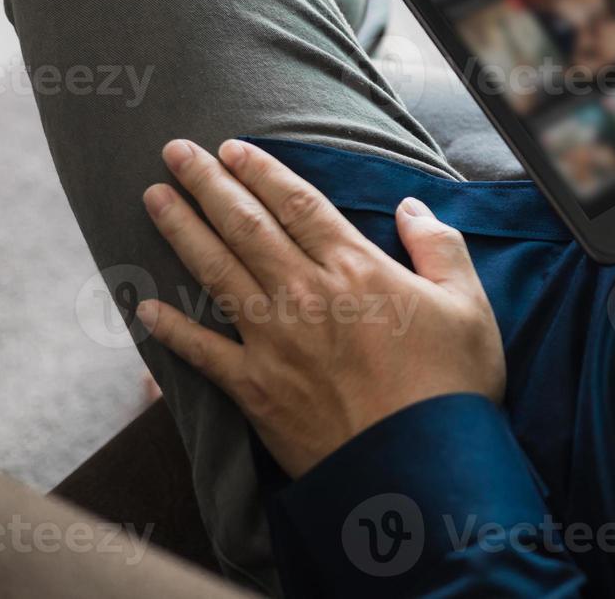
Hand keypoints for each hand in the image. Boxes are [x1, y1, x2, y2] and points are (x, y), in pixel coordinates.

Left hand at [136, 138, 504, 478]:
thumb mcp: (469, 305)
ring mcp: (273, 342)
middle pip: (246, 226)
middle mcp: (305, 295)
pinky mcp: (255, 390)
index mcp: (357, 269)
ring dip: (180, 231)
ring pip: (215, 272)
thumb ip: (440, 247)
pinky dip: (171, 329)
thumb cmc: (452, 387)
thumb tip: (410, 207)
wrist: (421, 467)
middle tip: (175, 152)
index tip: (233, 147)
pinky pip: (201, 353)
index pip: (298, 204)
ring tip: (153, 198)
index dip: (263, 171)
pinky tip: (145, 307)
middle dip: (208, 184)